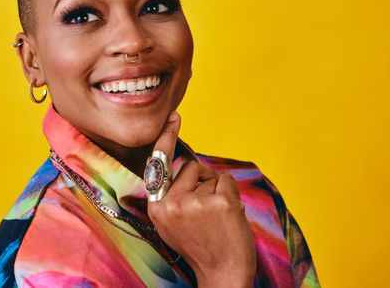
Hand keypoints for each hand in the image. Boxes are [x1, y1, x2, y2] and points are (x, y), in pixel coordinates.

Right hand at [147, 112, 256, 287]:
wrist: (222, 274)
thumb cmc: (201, 246)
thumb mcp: (173, 224)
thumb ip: (173, 197)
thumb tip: (188, 168)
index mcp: (158, 208)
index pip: (159, 166)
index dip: (166, 138)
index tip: (174, 117)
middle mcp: (172, 203)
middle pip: (189, 167)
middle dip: (202, 181)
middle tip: (207, 213)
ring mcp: (195, 202)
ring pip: (210, 175)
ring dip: (218, 191)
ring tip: (217, 219)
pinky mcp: (219, 202)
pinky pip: (227, 181)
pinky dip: (232, 195)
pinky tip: (229, 217)